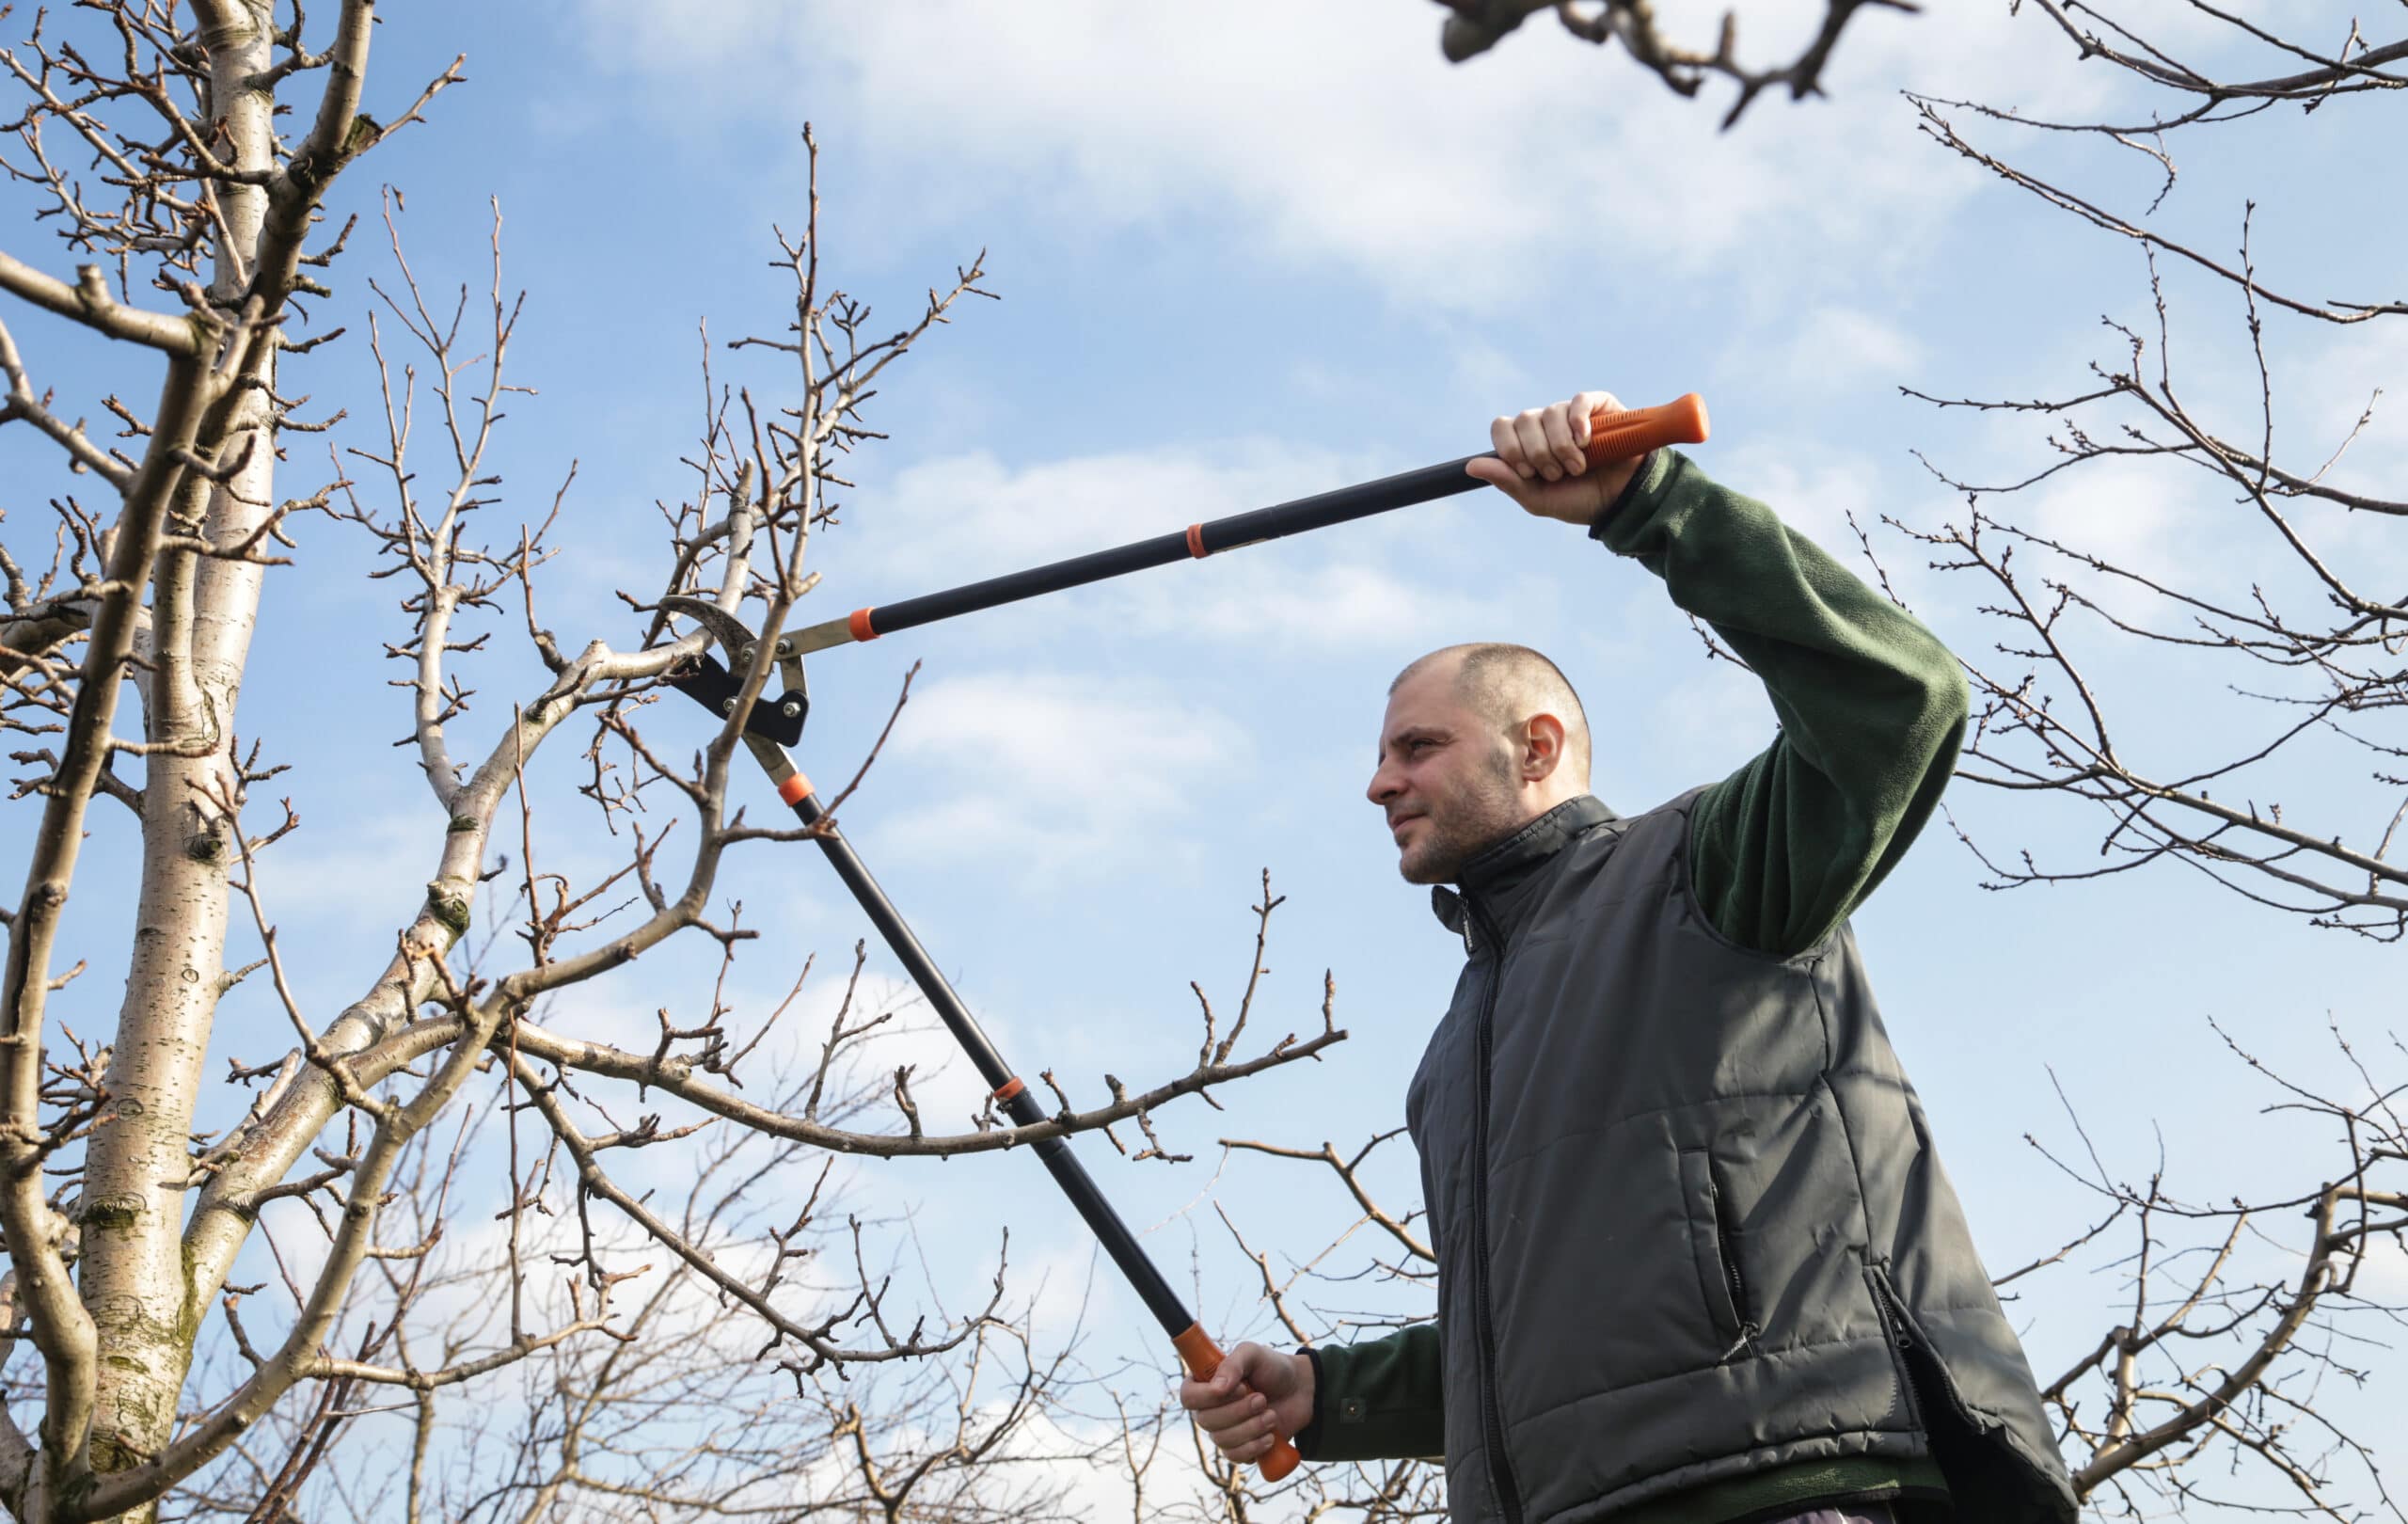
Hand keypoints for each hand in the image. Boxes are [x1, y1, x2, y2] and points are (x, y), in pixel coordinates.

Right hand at [1178, 1342, 1313, 1465]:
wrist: (1301, 1391)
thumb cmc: (1272, 1368)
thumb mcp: (1253, 1354)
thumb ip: (1233, 1364)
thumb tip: (1217, 1388)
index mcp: (1206, 1383)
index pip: (1188, 1397)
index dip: (1208, 1397)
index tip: (1238, 1389)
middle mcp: (1210, 1409)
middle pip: (1206, 1421)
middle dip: (1239, 1411)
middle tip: (1262, 1398)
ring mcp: (1224, 1431)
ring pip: (1222, 1440)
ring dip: (1251, 1427)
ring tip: (1271, 1415)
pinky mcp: (1240, 1448)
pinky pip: (1235, 1456)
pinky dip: (1255, 1447)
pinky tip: (1271, 1437)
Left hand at [1466, 390, 1646, 526]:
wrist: (1620, 501)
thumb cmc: (1579, 500)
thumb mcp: (1538, 499)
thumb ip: (1507, 481)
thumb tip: (1470, 466)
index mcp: (1526, 443)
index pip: (1501, 427)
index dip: (1510, 448)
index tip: (1529, 472)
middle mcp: (1545, 424)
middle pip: (1524, 420)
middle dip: (1539, 453)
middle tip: (1558, 474)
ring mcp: (1570, 413)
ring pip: (1550, 413)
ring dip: (1562, 446)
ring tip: (1578, 467)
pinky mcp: (1598, 406)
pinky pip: (1578, 401)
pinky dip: (1578, 422)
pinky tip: (1585, 441)